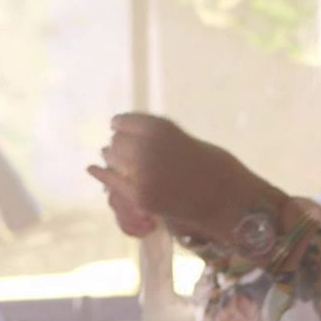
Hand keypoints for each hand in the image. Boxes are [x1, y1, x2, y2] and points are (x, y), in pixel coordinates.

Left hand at [86, 113, 266, 241]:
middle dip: (121, 145)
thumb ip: (155, 139)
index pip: (125, 121)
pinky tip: (92, 168)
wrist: (229, 199)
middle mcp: (147, 147)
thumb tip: (120, 139)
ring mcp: (141, 173)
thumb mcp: (182, 141)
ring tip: (115, 158)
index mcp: (160, 128)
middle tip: (126, 150)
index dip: (122, 125)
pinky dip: (101, 174)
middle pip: (117, 141)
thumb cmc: (213, 166)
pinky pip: (112, 182)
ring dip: (115, 158)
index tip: (119, 127)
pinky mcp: (140, 197)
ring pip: (114, 159)